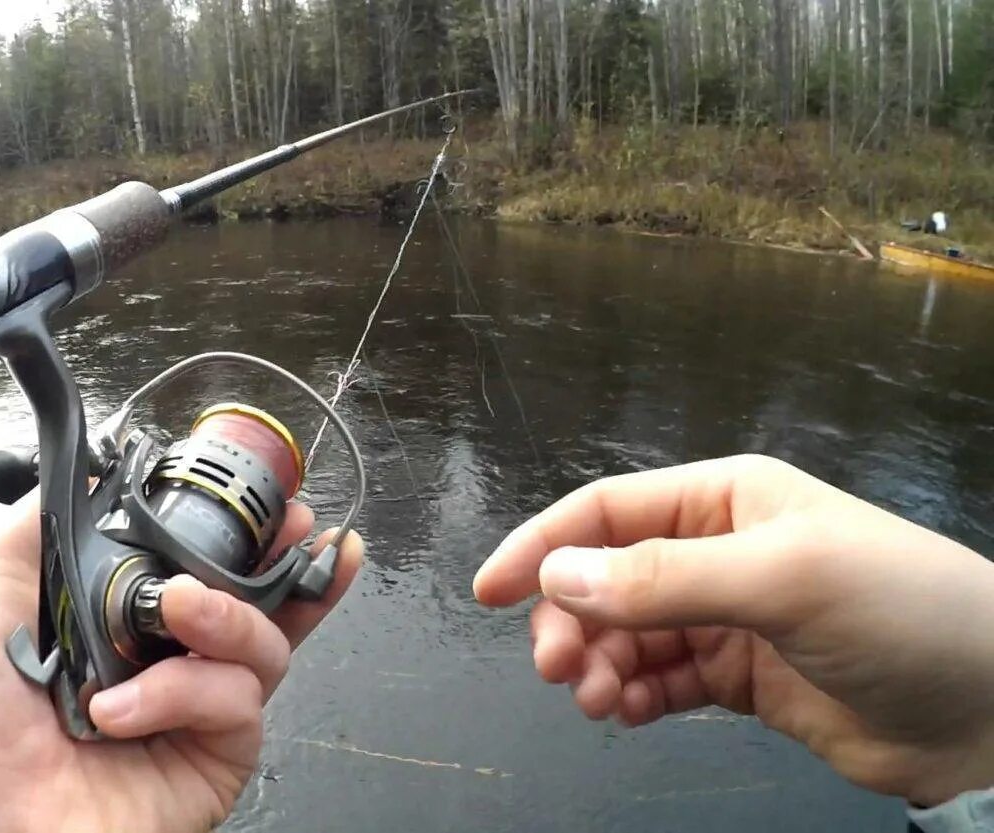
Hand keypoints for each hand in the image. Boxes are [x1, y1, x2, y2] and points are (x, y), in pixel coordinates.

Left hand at [0, 494, 362, 832]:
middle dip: (290, 567)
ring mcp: (189, 719)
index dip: (252, 540)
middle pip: (263, 611)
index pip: (208, 573)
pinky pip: (236, 708)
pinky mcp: (205, 768)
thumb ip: (47, 520)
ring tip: (174, 610)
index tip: (277, 507)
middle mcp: (166, 667)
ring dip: (226, 616)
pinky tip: (125, 706)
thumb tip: (93, 469)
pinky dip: (185, 693)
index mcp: (123, 622)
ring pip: (263, 651)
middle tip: (292, 535)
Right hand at [473, 454, 993, 806]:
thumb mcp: (781, 578)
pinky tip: (627, 716)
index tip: (488, 591)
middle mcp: (718, 550)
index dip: (542, 545)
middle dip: (571, 621)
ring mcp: (728, 617)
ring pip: (627, 634)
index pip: (608, 512)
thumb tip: (556, 577)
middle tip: (558, 670)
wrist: (993, 711)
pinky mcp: (741, 677)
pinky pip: (660, 681)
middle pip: (606, 578)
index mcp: (726, 499)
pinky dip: (633, 697)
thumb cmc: (901, 612)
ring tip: (599, 702)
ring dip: (600, 665)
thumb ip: (665, 579)